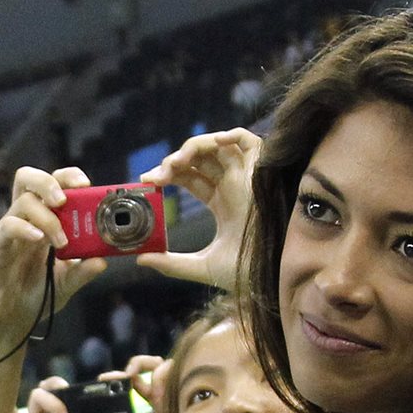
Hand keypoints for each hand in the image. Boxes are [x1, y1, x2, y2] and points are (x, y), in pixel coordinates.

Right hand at [0, 167, 106, 364]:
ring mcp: (10, 233)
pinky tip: (40, 240)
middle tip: (67, 198)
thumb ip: (83, 271)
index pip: (52, 185)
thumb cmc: (33, 297)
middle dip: (50, 181)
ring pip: (23, 201)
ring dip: (48, 216)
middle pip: (28, 179)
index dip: (68, 177)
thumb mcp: (66, 284)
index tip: (88, 186)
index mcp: (43, 222)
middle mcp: (26, 221)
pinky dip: (26, 228)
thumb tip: (102, 260)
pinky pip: (8, 226)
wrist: (9, 323)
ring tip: (62, 241)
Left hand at [94, 355, 173, 412]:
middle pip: (151, 364)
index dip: (120, 376)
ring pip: (164, 365)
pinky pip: (176, 372)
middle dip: (137, 364)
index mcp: (156, 400)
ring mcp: (178, 388)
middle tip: (127, 376)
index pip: (136, 380)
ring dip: (155, 376)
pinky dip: (166, 378)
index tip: (103, 378)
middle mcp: (166, 391)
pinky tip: (162, 394)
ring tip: (154, 394)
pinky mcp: (189, 388)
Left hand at [137, 127, 259, 291]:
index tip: (147, 182)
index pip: (189, 177)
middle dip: (173, 162)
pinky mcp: (262, 172)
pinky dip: (230, 135)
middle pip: (199, 159)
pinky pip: (249, 140)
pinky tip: (211, 145)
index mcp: (221, 203)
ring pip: (218, 146)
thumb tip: (141, 259)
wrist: (272, 277)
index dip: (167, 174)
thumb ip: (171, 263)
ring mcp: (248, 177)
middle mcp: (234, 186)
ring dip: (192, 148)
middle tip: (155, 176)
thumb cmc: (245, 273)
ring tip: (174, 164)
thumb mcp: (201, 266)